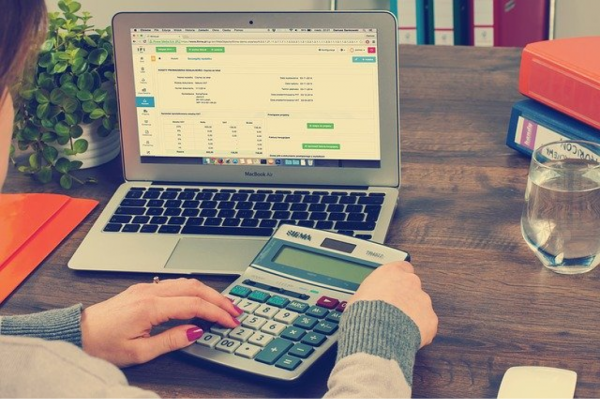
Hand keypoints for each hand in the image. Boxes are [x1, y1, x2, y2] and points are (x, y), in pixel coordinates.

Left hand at [81, 278, 241, 366]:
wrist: (77, 333)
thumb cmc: (102, 345)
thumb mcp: (139, 352)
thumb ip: (171, 340)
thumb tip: (196, 331)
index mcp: (150, 307)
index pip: (195, 305)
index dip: (217, 313)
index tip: (231, 322)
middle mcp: (150, 292)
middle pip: (195, 288)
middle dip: (219, 298)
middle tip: (235, 311)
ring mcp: (146, 288)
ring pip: (186, 282)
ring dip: (208, 292)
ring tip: (223, 305)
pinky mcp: (143, 290)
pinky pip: (176, 284)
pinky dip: (194, 290)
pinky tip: (200, 299)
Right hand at [348, 261, 437, 347]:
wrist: (376, 332)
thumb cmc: (364, 313)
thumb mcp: (358, 296)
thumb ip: (371, 293)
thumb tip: (367, 301)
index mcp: (391, 273)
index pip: (403, 267)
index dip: (399, 279)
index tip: (395, 287)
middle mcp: (410, 282)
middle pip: (412, 287)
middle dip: (405, 298)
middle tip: (394, 311)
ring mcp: (423, 300)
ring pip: (421, 306)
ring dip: (412, 314)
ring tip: (398, 327)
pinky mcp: (430, 318)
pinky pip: (426, 324)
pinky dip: (419, 330)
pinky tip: (406, 336)